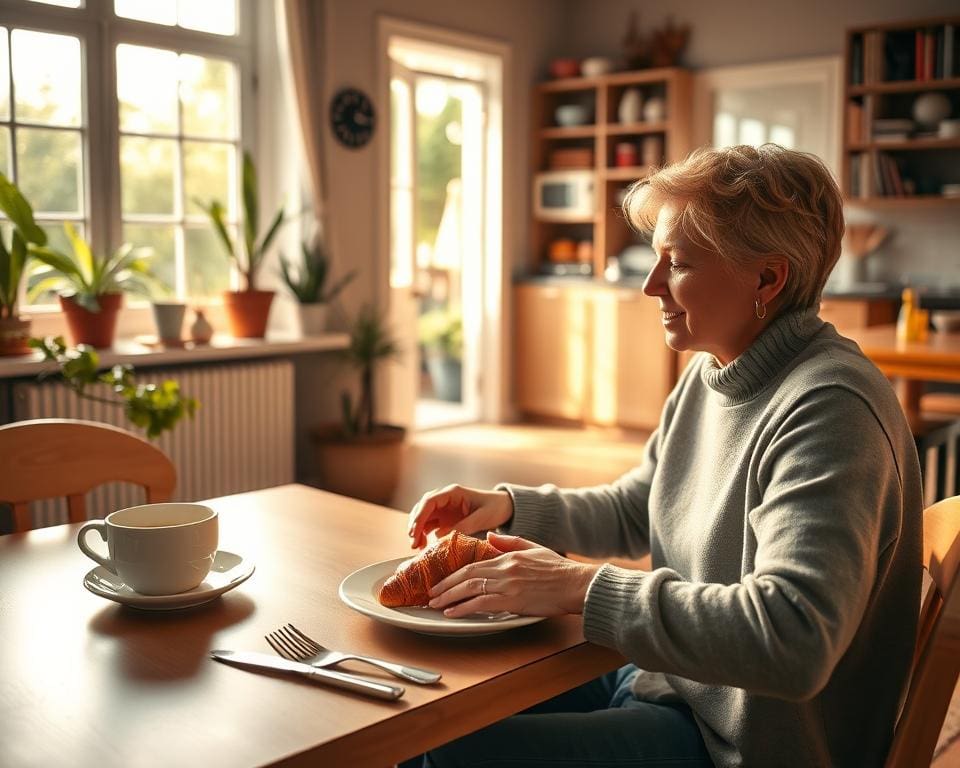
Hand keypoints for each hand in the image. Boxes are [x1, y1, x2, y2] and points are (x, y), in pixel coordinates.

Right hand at [407, 484, 513, 548]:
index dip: (419, 516)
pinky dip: (424, 536)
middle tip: (414, 545)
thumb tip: (442, 538)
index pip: (429, 502)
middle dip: (415, 526)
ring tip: (418, 548)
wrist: (505, 508)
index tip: (414, 532)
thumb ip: (465, 526)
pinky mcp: (445, 520)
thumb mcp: (482, 517)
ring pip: (423, 518)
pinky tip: (425, 547)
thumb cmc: (495, 508)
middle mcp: (444, 499)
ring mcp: (444, 509)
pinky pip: (430, 526)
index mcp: (452, 493)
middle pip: (422, 509)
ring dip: (417, 531)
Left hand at [427, 532, 599, 617]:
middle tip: (431, 594)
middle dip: (445, 585)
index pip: (473, 563)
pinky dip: (464, 608)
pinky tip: (453, 613)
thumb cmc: (558, 569)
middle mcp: (504, 568)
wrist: (576, 584)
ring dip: (449, 597)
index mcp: (508, 556)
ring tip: (435, 604)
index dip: (453, 573)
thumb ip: (509, 542)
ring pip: (470, 588)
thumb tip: (489, 538)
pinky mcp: (513, 601)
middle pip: (467, 575)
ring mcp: (508, 584)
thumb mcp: (533, 548)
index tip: (441, 581)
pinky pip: (482, 604)